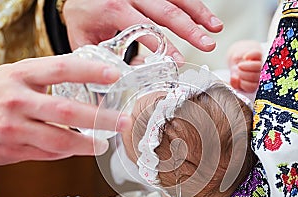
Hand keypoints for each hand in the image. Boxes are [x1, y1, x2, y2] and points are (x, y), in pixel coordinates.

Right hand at [0, 54, 131, 165]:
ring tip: (104, 144)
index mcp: (22, 75)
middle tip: (122, 121)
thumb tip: (87, 80)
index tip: (114, 76)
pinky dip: (68, 153)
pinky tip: (80, 149)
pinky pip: (49, 154)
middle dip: (100, 118)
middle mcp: (19, 101)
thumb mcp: (16, 76)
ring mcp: (17, 128)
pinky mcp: (15, 149)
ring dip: (87, 145)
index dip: (90, 72)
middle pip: (67, 111)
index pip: (62, 69)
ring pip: (60, 140)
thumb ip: (48, 78)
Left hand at [62, 0, 223, 60]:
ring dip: (199, 14)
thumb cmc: (83, 14)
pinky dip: (194, 5)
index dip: (163, 47)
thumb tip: (118, 87)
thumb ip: (100, 61)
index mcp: (113, 9)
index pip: (144, 29)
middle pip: (166, 12)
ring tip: (215, 29)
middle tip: (208, 45)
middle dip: (190, 30)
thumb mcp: (82, 39)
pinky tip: (206, 16)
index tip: (177, 63)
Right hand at [227, 40, 262, 91]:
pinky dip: (250, 55)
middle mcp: (259, 75)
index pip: (252, 87)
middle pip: (255, 76)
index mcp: (254, 84)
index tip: (238, 80)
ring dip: (247, 66)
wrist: (240, 58)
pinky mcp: (259, 54)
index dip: (244, 85)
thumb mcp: (234, 78)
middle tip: (237, 71)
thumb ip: (234, 82)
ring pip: (258, 66)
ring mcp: (260, 64)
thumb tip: (234, 79)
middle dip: (243, 74)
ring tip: (239, 65)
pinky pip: (258, 54)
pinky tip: (245, 57)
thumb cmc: (237, 71)